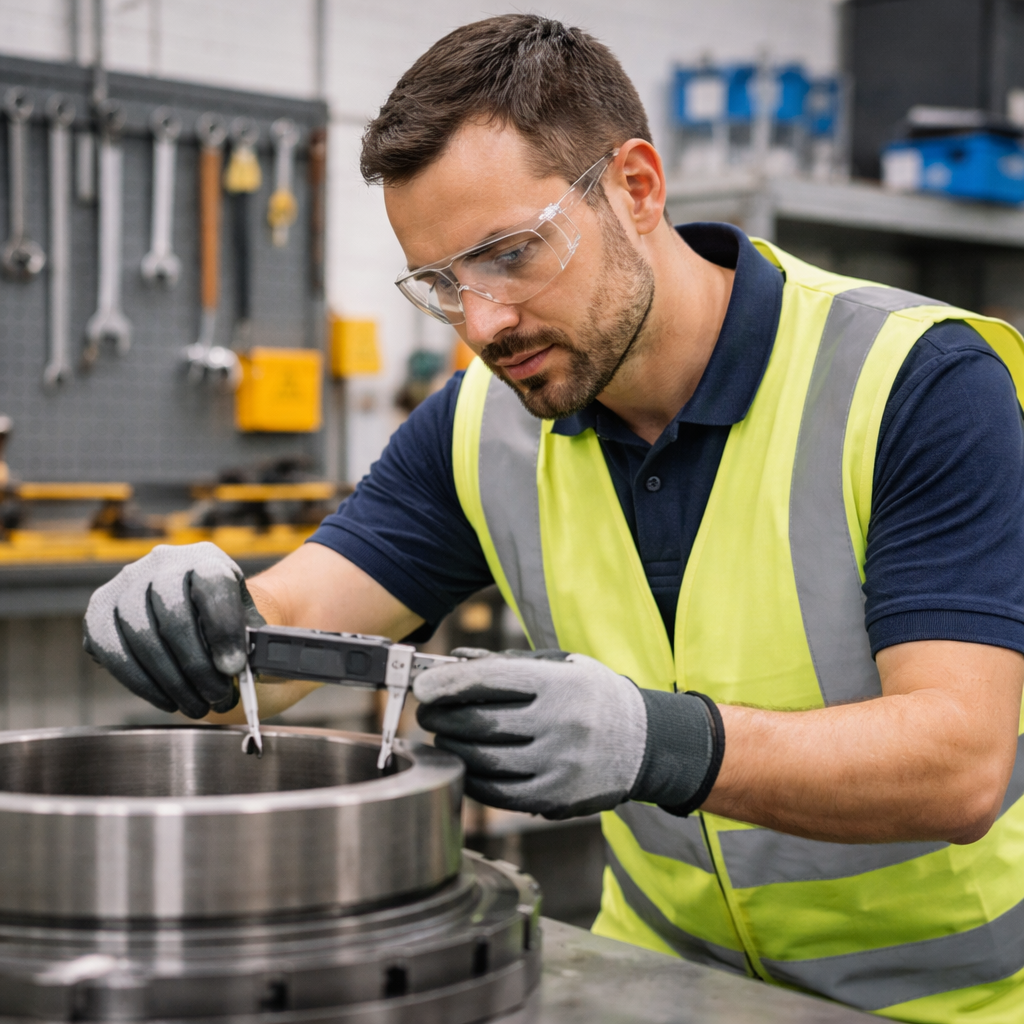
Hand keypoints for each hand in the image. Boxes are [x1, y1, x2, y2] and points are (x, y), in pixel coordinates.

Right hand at [83, 542, 264, 717]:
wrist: (192, 605)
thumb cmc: (223, 615)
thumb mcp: (247, 616)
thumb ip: (253, 637)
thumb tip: (258, 667)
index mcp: (204, 558)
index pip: (213, 587)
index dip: (224, 631)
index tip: (234, 669)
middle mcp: (160, 563)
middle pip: (174, 619)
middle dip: (198, 668)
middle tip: (217, 698)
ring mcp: (125, 584)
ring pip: (142, 639)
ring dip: (171, 682)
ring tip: (197, 706)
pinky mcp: (99, 610)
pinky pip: (113, 652)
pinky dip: (141, 683)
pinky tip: (166, 700)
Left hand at [414, 648, 648, 819]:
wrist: (645, 743)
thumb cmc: (593, 696)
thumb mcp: (561, 667)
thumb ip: (508, 665)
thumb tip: (453, 662)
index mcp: (561, 684)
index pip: (491, 681)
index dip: (450, 683)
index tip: (423, 687)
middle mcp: (561, 725)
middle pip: (480, 723)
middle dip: (443, 717)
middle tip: (428, 712)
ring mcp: (559, 766)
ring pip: (484, 761)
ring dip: (453, 747)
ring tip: (443, 736)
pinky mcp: (557, 799)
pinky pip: (499, 794)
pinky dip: (472, 779)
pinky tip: (463, 765)